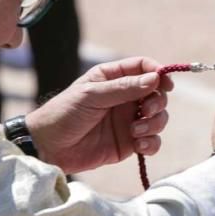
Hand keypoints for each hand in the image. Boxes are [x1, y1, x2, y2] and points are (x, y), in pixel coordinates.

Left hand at [24, 57, 172, 173]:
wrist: (50, 147)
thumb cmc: (64, 113)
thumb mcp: (92, 95)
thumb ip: (124, 87)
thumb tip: (155, 77)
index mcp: (113, 78)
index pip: (143, 68)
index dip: (158, 73)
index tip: (165, 83)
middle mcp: (124, 98)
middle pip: (157, 94)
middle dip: (158, 102)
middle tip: (146, 110)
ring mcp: (128, 121)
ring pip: (158, 118)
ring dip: (154, 124)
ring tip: (135, 131)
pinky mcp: (129, 143)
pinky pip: (152, 142)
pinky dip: (151, 143)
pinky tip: (139, 145)